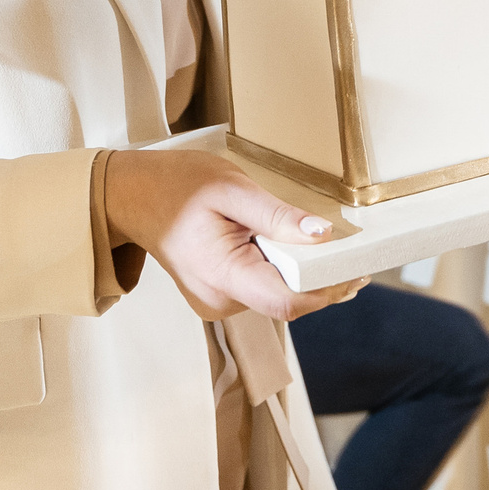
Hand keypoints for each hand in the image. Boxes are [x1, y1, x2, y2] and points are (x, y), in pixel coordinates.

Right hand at [102, 150, 366, 322]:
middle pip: (287, 301)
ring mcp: (216, 303)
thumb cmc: (177, 186)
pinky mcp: (219, 296)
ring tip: (311, 243)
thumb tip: (323, 236)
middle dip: (320, 280)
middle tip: (349, 251)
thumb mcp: (232, 189)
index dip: (326, 289)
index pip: (287, 301)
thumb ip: (278, 216)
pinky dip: (281, 272)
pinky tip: (286, 249)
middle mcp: (219, 300)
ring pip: (276, 297)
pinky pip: (262, 290)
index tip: (355, 268)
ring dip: (300, 274)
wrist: (133, 195)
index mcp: (222, 275)